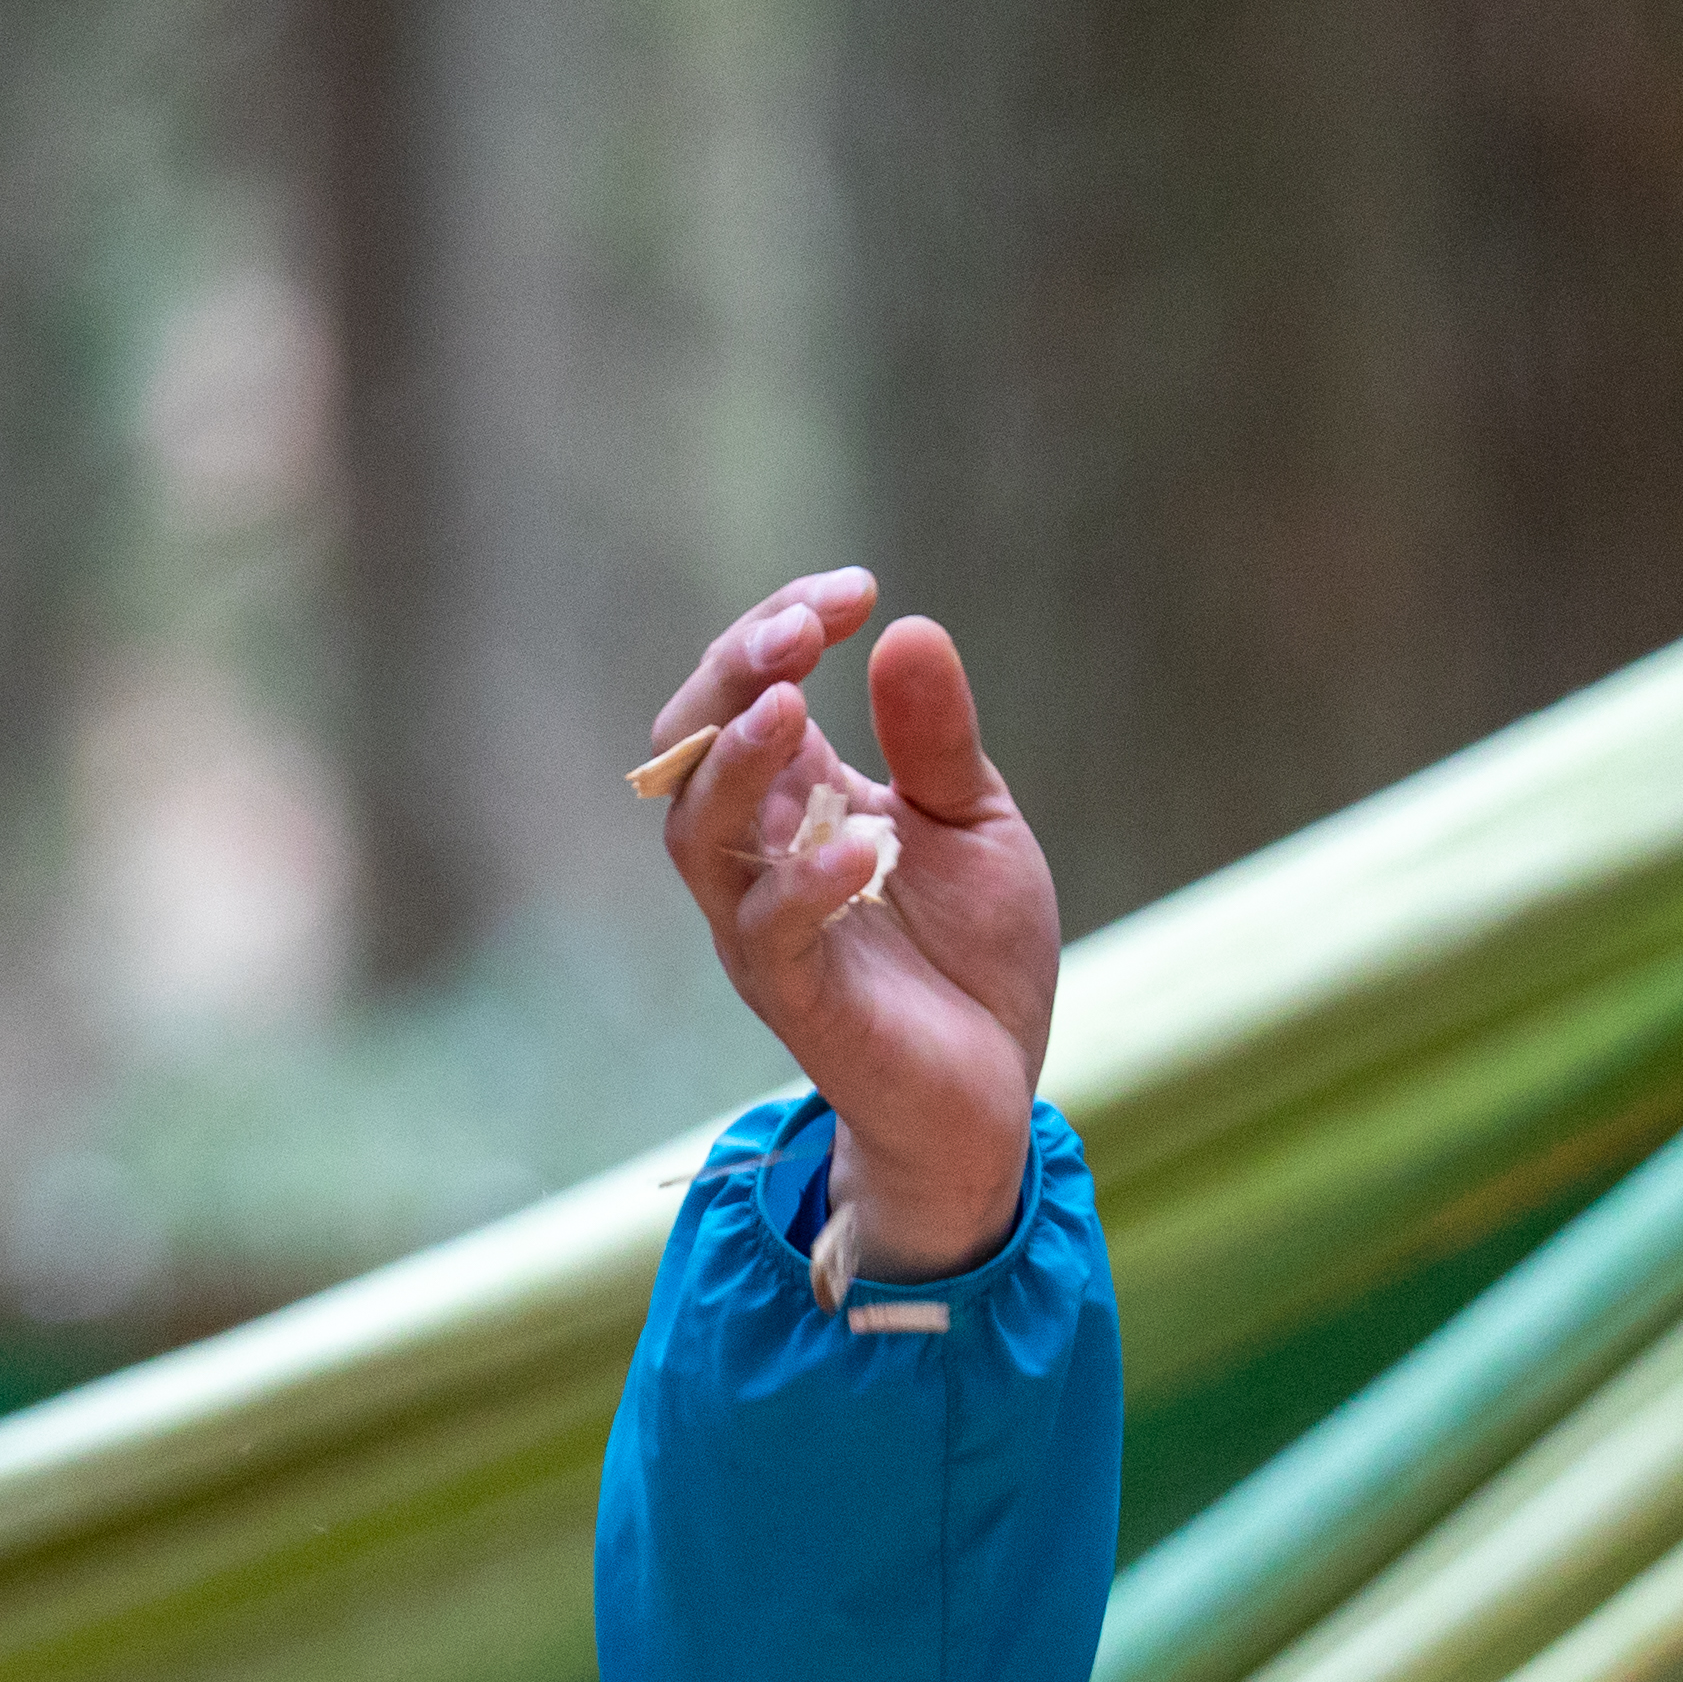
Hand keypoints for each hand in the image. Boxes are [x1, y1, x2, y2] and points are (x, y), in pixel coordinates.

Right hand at [646, 570, 1063, 1280]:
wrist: (994, 1092)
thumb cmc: (972, 958)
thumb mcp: (975, 828)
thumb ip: (939, 742)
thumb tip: (908, 629)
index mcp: (794, 799)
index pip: (746, 690)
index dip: (779, 626)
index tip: (854, 589)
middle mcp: (757, 857)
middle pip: (688, 745)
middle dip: (730, 675)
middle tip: (798, 626)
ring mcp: (764, 929)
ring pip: (699, 836)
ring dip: (735, 765)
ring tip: (789, 707)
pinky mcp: (797, 1000)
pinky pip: (769, 936)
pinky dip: (806, 884)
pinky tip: (862, 845)